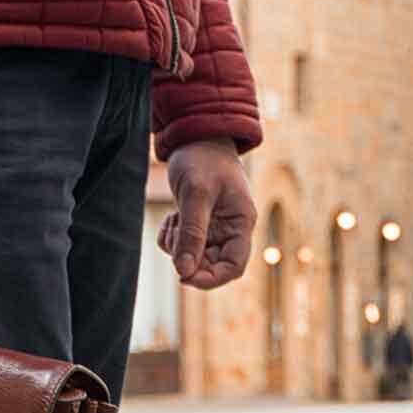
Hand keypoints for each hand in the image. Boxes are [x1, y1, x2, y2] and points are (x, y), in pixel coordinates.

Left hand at [160, 140, 254, 290]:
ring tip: (175, 217)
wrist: (194, 134)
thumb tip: (184, 271)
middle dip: (189, 258)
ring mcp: (213, 227)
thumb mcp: (196, 194)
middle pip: (212, 265)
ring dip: (177, 245)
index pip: (234, 267)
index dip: (211, 278)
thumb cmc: (202, 159)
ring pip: (193, 256)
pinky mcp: (196, 222)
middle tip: (174, 237)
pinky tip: (172, 215)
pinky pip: (180, 244)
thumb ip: (191, 233)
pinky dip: (171, 237)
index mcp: (241, 223)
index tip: (185, 276)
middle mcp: (230, 228)